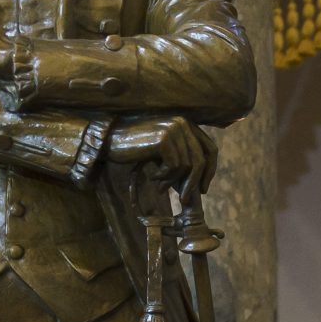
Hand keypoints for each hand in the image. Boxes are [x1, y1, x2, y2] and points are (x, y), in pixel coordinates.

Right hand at [105, 115, 219, 193]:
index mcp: (186, 124)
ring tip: (160, 186)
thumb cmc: (136, 148)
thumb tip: (200, 186)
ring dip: (173, 181)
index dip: (210, 171)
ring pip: (187, 166)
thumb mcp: (164, 152)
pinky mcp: (163, 138)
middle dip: (193, 183)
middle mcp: (182, 123)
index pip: (211, 149)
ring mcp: (173, 129)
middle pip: (201, 160)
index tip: (202, 190)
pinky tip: (152, 176)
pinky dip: (164, 176)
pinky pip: (174, 166)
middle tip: (183, 199)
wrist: (109, 141)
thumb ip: (183, 160)